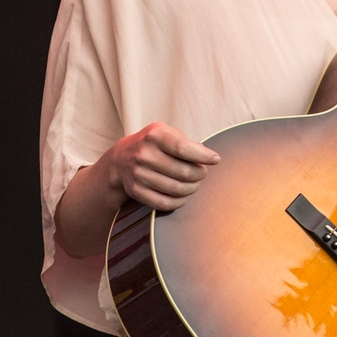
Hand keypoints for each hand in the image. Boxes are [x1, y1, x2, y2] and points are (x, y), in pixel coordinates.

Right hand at [101, 122, 219, 212]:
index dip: (204, 156)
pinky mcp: (136, 191)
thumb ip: (187, 142)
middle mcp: (144, 154)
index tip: (215, 160)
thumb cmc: (153, 144)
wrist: (121, 159)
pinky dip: (179, 201)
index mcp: (154, 136)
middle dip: (200, 174)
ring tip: (194, 183)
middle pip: (183, 172)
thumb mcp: (166, 133)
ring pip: (176, 189)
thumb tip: (209, 158)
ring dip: (192, 188)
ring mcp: (138, 174)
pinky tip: (183, 195)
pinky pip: (165, 203)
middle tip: (202, 172)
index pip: (183, 148)